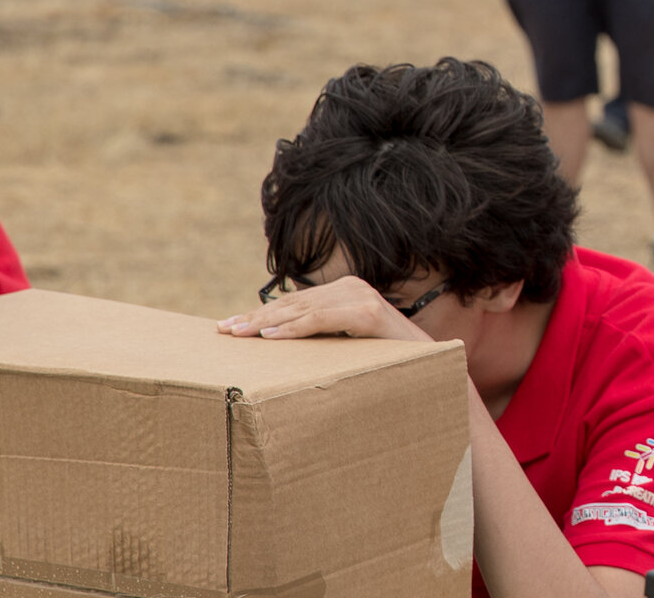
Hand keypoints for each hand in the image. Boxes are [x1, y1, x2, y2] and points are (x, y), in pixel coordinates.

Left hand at [217, 276, 432, 342]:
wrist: (430, 366)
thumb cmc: (386, 360)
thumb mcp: (349, 342)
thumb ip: (325, 333)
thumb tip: (282, 341)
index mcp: (346, 291)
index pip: (295, 301)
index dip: (261, 313)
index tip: (231, 325)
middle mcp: (352, 287)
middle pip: (292, 303)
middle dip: (255, 318)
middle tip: (224, 330)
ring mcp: (361, 297)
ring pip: (302, 310)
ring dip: (265, 324)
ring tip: (237, 333)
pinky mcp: (368, 313)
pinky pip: (321, 320)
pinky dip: (293, 328)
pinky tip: (269, 337)